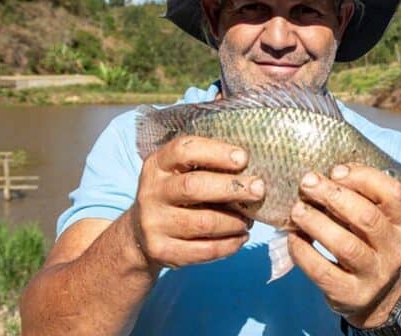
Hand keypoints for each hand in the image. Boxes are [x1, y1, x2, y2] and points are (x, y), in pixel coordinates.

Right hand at [129, 135, 264, 269]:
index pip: (184, 150)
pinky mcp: (162, 251)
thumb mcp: (180, 172)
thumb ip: (207, 165)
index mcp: (157, 164)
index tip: (243, 158)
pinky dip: (229, 244)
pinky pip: (204, 250)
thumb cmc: (176, 194)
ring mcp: (154, 223)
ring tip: (248, 219)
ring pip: (203, 222)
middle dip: (232, 187)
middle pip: (194, 186)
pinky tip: (240, 237)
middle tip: (259, 189)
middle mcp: (151, 192)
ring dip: (234, 221)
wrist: (141, 234)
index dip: (216, 152)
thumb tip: (251, 169)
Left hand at [288, 163, 400, 326]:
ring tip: (297, 210)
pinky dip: (304, 251)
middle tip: (307, 183)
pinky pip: (323, 271)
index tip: (335, 171)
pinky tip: (293, 237)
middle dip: (333, 196)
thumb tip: (324, 172)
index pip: (393, 193)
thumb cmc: (368, 242)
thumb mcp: (375, 218)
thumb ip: (359, 195)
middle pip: (366, 217)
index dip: (363, 177)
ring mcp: (375, 274)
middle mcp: (395, 249)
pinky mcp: (351, 294)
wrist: (376, 296)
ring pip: (346, 245)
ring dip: (316, 223)